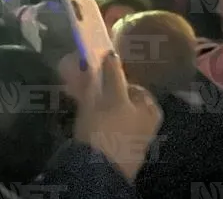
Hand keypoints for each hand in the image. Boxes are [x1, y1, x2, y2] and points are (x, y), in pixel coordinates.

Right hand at [60, 51, 161, 181]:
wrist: (97, 169)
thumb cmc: (109, 129)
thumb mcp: (111, 97)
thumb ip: (113, 74)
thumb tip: (113, 53)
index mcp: (150, 110)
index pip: (132, 84)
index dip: (113, 74)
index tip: (94, 69)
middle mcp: (143, 121)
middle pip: (118, 95)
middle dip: (98, 84)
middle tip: (79, 76)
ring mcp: (127, 134)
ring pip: (107, 107)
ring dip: (90, 96)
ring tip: (72, 89)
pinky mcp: (110, 143)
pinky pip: (100, 119)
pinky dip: (89, 111)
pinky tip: (75, 108)